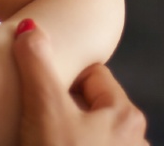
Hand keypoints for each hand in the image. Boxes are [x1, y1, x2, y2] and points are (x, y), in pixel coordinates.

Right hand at [14, 22, 148, 145]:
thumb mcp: (45, 109)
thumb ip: (37, 66)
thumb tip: (29, 28)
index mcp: (126, 115)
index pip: (93, 74)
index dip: (63, 74)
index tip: (38, 84)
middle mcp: (134, 138)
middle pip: (91, 104)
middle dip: (64, 103)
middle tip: (34, 111)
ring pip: (88, 130)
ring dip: (66, 129)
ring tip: (38, 134)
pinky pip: (86, 145)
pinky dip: (70, 144)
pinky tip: (49, 145)